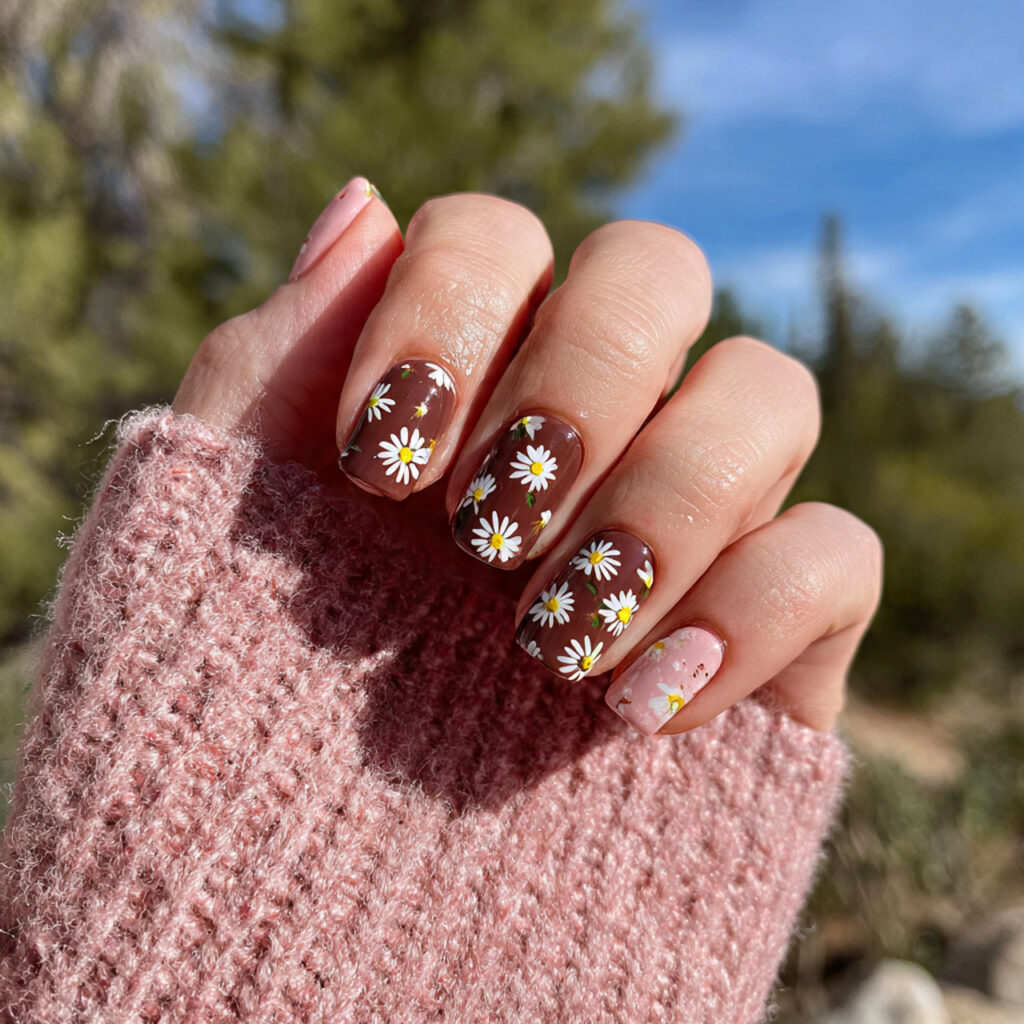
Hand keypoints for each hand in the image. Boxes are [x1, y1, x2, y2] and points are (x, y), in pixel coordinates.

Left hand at [174, 179, 881, 735]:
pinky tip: (640, 707)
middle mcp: (589, 418)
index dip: (445, 314)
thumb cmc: (248, 698)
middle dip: (577, 383)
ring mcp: (691, 510)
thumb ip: (272, 362)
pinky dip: (752, 612)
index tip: (374, 464)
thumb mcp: (219, 524)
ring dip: (667, 499)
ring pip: (770, 390)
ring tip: (551, 637)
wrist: (318, 886)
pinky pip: (838, 554)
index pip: (497, 235)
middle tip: (484, 533)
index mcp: (461, 373)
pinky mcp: (774, 624)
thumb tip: (361, 203)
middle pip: (657, 269)